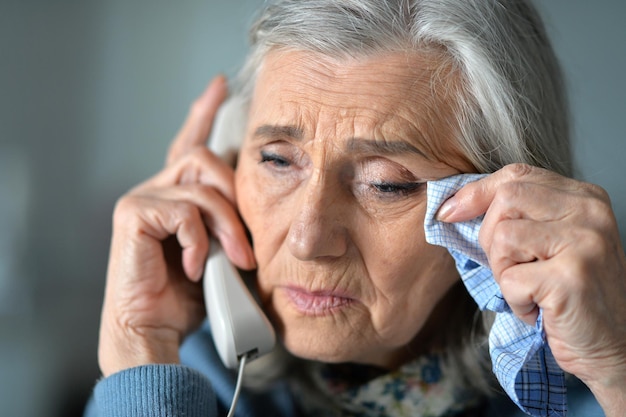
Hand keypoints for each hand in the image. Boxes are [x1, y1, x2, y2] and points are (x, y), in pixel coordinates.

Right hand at [98, 76, 255, 376]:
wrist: (154, 329)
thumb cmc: (190, 295)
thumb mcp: (221, 250)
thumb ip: (231, 220)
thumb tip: (262, 198)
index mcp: (177, 196)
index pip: (191, 144)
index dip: (204, 113)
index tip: (221, 86)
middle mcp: (157, 189)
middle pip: (207, 160)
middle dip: (237, 200)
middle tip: (245, 247)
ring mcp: (141, 199)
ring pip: (202, 186)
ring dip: (226, 226)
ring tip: (231, 260)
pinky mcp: (132, 214)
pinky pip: (184, 211)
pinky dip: (197, 241)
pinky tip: (192, 266)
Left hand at [437, 163, 625, 414]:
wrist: (614, 346)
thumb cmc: (572, 296)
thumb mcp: (549, 243)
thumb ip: (519, 217)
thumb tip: (454, 206)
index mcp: (584, 198)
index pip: (516, 175)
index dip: (476, 192)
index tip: (450, 212)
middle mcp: (589, 213)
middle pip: (505, 199)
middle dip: (490, 237)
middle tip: (512, 268)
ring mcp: (584, 242)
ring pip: (502, 236)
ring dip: (503, 271)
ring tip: (530, 288)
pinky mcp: (571, 277)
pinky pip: (510, 278)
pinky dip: (514, 300)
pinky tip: (539, 309)